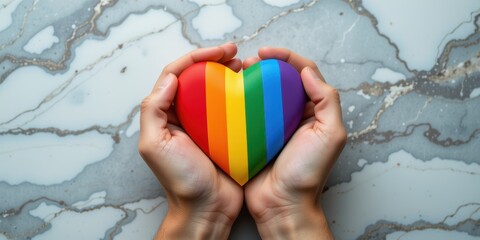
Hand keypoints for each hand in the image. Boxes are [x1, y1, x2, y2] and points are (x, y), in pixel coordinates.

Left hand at [138, 43, 243, 239]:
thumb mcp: (155, 146)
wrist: (207, 208)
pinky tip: (253, 90)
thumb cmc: (180, 181)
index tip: (220, 52)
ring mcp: (207, 124)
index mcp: (166, 114)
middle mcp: (185, 115)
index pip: (177, 74)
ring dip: (229, 74)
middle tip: (236, 54)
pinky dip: (241, 95)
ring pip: (216, 89)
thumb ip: (154, 111)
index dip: (197, 57)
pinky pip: (232, 108)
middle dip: (215, 60)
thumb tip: (169, 78)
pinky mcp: (226, 133)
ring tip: (245, 67)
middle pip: (198, 77)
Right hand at [243, 47, 346, 239]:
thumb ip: (326, 101)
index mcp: (313, 111)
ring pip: (262, 93)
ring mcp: (272, 125)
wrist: (281, 204)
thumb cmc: (307, 174)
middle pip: (280, 79)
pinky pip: (246, 112)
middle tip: (248, 62)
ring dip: (250, 80)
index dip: (286, 57)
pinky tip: (228, 95)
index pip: (303, 73)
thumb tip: (308, 71)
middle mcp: (293, 115)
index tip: (266, 53)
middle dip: (265, 65)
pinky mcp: (254, 135)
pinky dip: (239, 100)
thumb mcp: (330, 135)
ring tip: (236, 74)